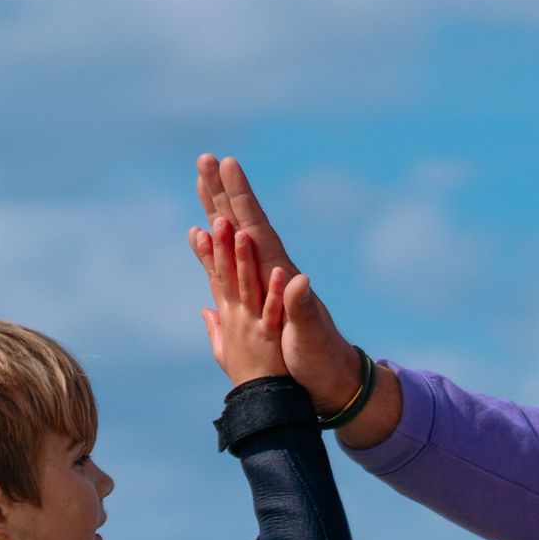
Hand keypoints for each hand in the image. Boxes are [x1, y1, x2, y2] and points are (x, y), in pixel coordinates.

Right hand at [189, 153, 403, 443]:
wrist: (333, 381)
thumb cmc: (322, 360)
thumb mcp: (310, 336)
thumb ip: (300, 309)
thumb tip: (298, 280)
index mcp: (281, 276)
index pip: (256, 227)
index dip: (240, 197)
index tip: (226, 164)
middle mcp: (273, 271)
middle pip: (243, 222)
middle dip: (223, 191)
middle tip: (205, 158)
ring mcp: (266, 281)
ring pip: (236, 236)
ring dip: (220, 208)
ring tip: (205, 181)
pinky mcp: (260, 296)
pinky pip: (233, 262)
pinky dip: (217, 243)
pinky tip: (207, 232)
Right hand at [195, 218, 290, 385]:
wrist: (270, 405)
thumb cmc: (255, 376)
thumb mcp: (227, 350)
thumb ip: (216, 327)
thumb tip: (206, 310)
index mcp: (232, 314)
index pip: (217, 274)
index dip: (208, 250)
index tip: (199, 226)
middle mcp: (239, 315)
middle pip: (227, 271)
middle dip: (220, 242)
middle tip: (215, 212)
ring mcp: (254, 325)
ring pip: (247, 285)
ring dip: (242, 259)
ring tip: (237, 231)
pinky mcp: (273, 339)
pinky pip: (275, 313)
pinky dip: (276, 294)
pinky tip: (281, 273)